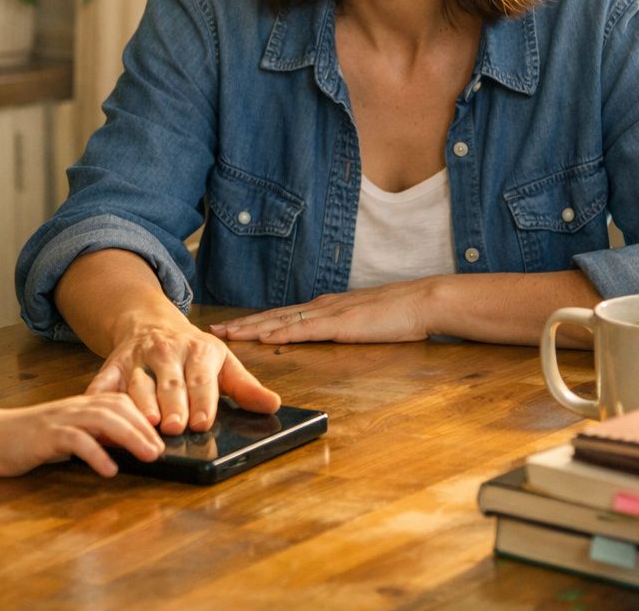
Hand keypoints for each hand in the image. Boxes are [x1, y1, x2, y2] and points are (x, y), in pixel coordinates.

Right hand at [0, 394, 164, 477]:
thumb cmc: (30, 439)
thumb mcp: (69, 434)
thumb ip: (95, 436)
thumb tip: (128, 445)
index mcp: (82, 405)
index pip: (121, 402)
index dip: (144, 417)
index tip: (162, 438)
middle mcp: (75, 407)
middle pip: (118, 408)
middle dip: (144, 427)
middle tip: (162, 449)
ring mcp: (60, 419)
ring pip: (103, 419)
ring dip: (130, 437)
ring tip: (149, 456)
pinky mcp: (45, 436)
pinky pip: (76, 441)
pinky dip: (96, 454)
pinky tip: (109, 469)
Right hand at [87, 321, 279, 435]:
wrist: (151, 323)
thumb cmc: (192, 352)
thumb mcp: (221, 362)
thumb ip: (244, 386)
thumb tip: (273, 405)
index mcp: (197, 350)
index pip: (201, 378)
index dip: (202, 400)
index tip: (202, 422)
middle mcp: (166, 351)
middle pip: (169, 382)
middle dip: (173, 405)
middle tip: (175, 428)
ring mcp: (137, 357)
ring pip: (138, 382)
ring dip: (140, 403)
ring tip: (146, 424)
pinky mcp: (113, 363)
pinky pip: (104, 379)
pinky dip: (99, 394)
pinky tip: (97, 408)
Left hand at [209, 279, 437, 344]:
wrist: (422, 301)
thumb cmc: (399, 314)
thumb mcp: (364, 321)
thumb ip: (344, 327)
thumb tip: (330, 336)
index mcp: (327, 307)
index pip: (284, 315)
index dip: (257, 321)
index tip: (234, 326)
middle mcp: (322, 306)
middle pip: (274, 316)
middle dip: (244, 323)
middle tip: (217, 329)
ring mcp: (330, 314)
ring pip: (282, 321)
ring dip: (253, 328)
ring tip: (229, 334)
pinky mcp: (340, 324)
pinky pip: (305, 330)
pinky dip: (281, 333)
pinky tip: (264, 337)